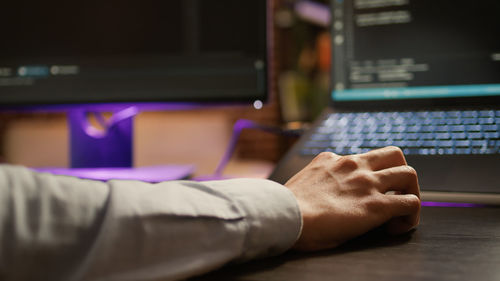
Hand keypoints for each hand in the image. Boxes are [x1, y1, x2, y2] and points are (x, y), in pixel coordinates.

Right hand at [285, 146, 419, 250]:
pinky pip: (411, 203)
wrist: (284, 215)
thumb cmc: (287, 207)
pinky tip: (397, 228)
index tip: (363, 194)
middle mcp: (354, 165)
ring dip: (410, 192)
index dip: (369, 176)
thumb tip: (319, 191)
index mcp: (333, 160)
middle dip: (399, 173)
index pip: (363, 158)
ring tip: (401, 212)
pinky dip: (411, 216)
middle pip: (394, 154)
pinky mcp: (376, 205)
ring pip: (409, 174)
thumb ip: (317, 178)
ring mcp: (367, 183)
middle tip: (393, 193)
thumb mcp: (303, 180)